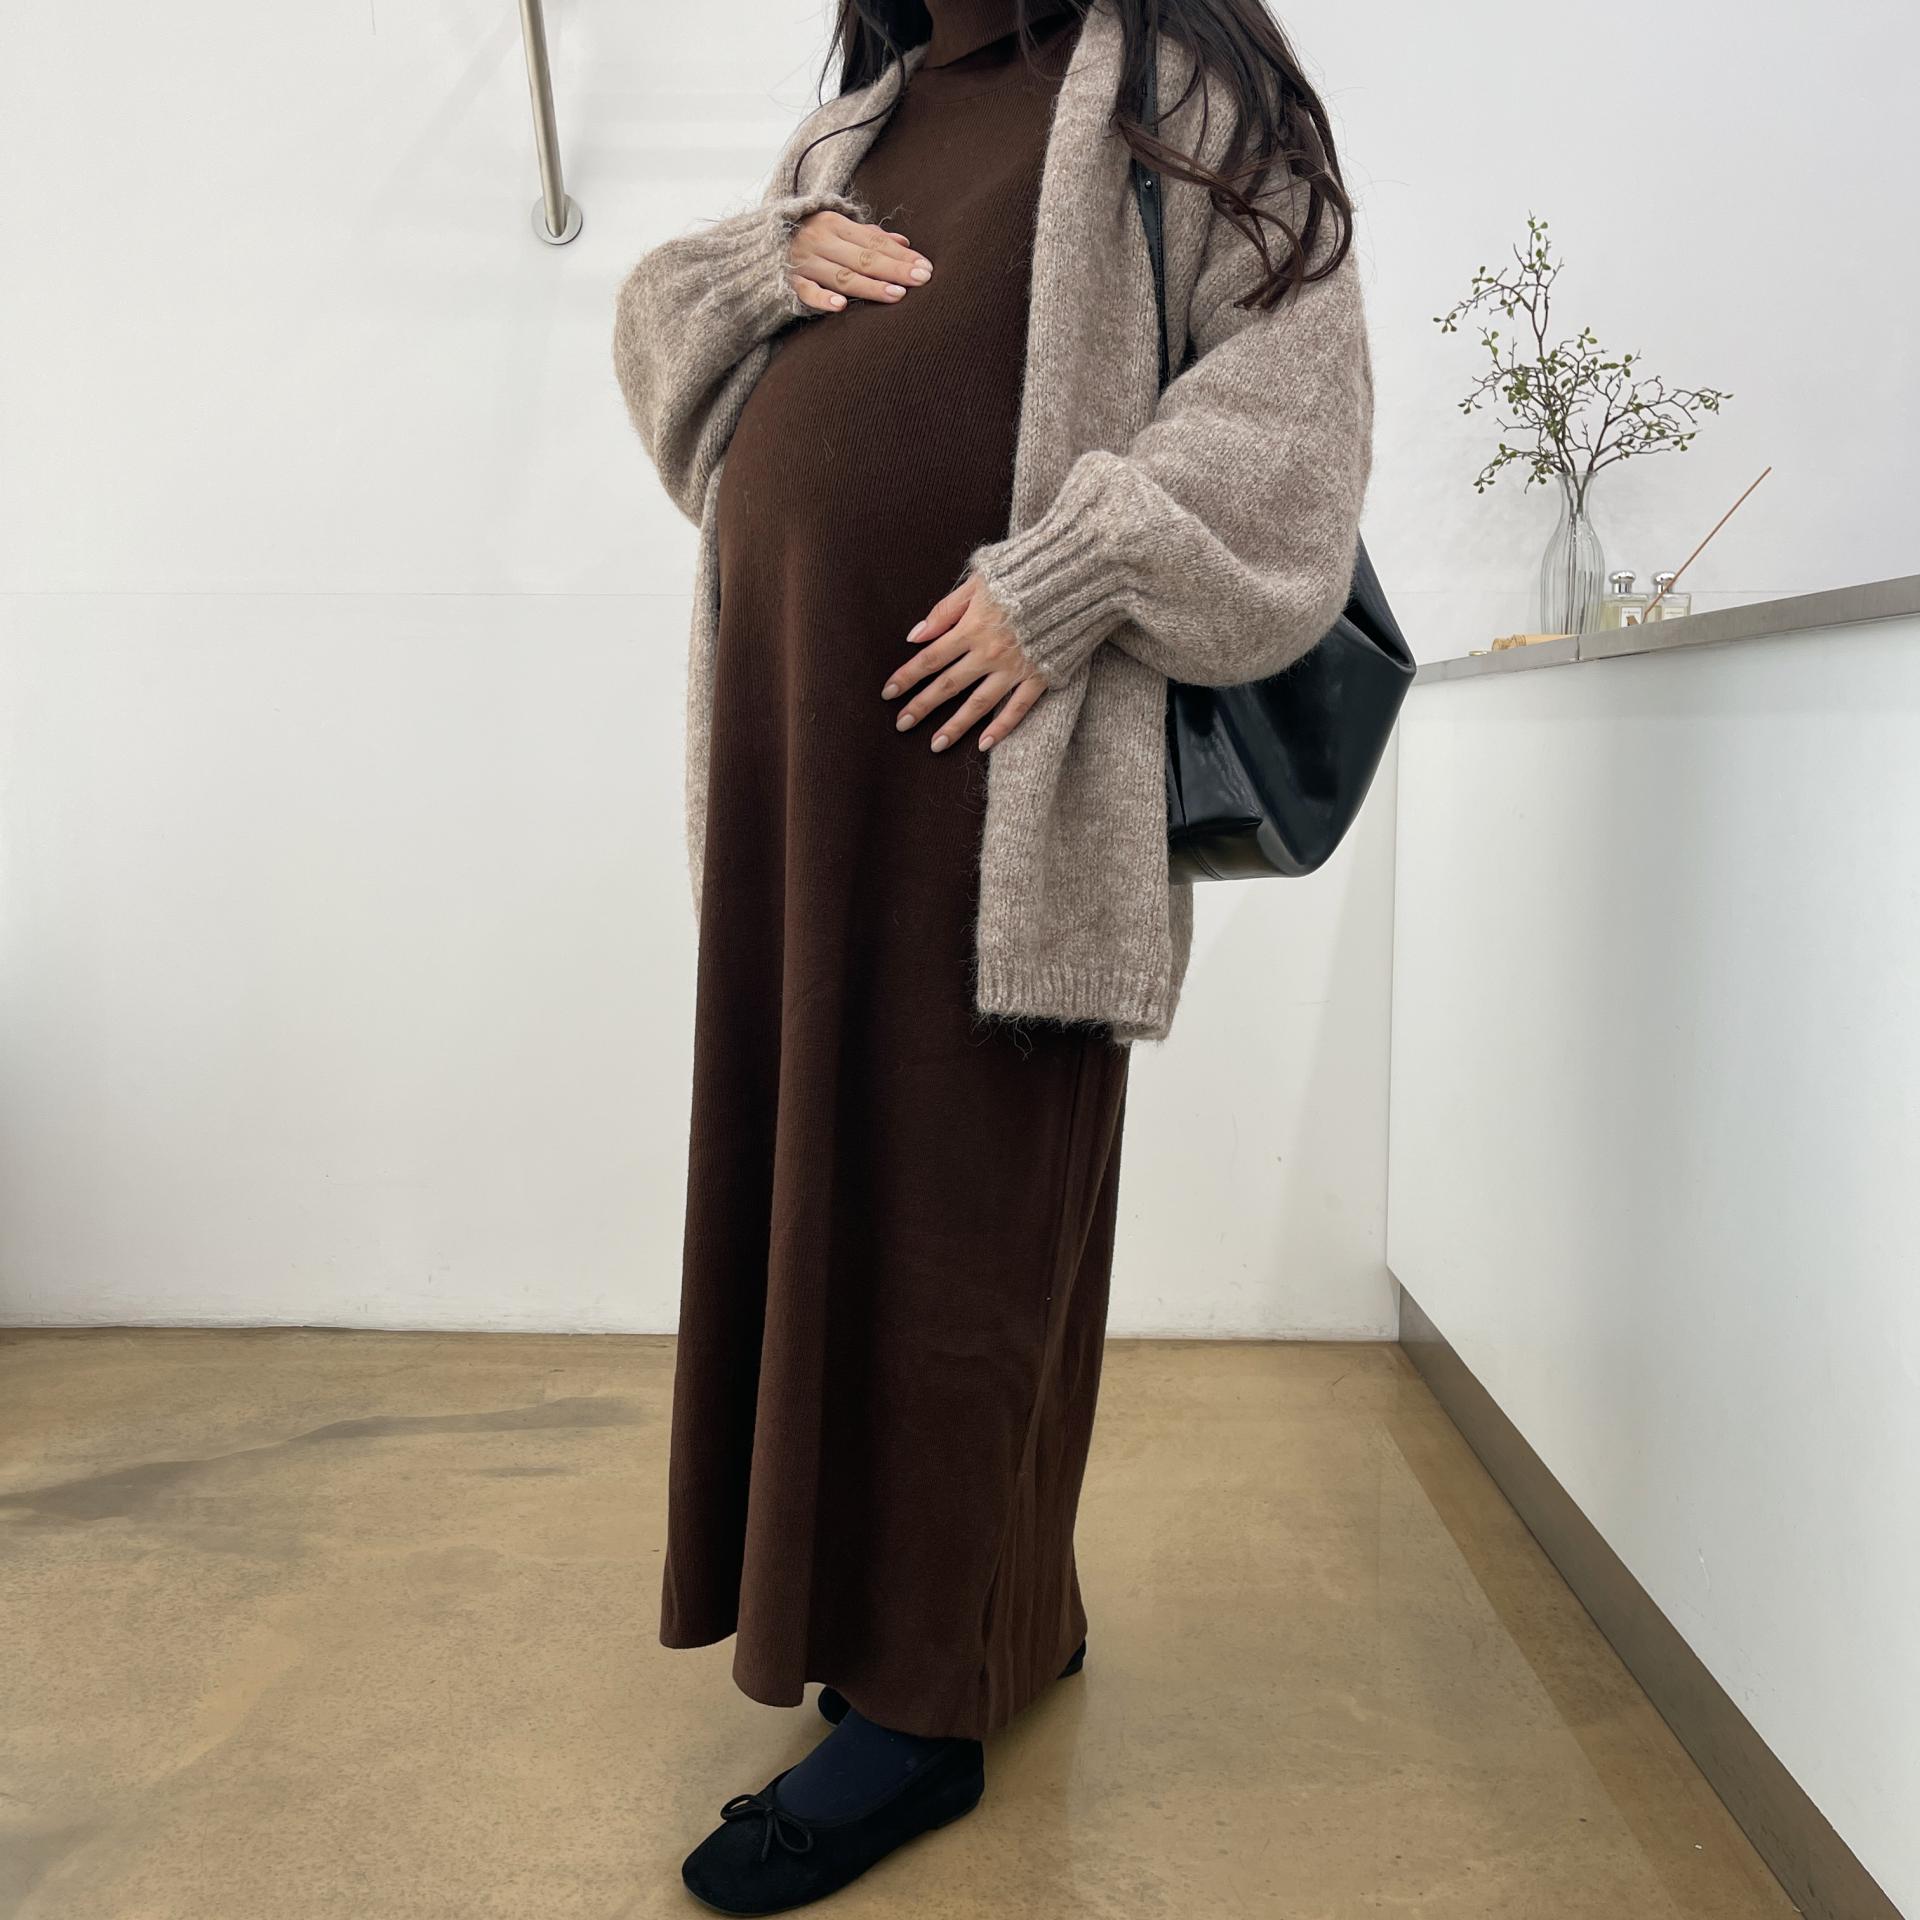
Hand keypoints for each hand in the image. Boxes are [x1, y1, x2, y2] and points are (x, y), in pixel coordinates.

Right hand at [787, 211, 932, 313]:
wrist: (752, 248)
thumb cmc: (802, 237)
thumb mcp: (833, 227)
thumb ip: (867, 235)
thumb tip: (903, 243)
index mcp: (833, 223)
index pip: (874, 241)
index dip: (900, 255)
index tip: (925, 266)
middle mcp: (820, 240)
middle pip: (864, 258)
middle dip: (895, 269)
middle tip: (922, 279)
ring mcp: (803, 262)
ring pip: (842, 276)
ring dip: (870, 286)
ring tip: (897, 295)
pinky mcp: (787, 283)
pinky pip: (806, 293)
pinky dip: (822, 299)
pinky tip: (841, 307)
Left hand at [883, 575, 1047, 752]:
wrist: (1074, 577)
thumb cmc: (1024, 573)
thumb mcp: (979, 581)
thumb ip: (946, 610)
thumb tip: (915, 635)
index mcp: (972, 628)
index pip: (930, 658)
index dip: (907, 676)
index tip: (888, 693)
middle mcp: (989, 653)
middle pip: (948, 685)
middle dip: (921, 706)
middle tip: (901, 724)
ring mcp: (1015, 668)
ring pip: (978, 704)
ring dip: (955, 726)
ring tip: (936, 745)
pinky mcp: (1040, 676)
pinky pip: (1018, 708)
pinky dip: (1001, 728)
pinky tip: (984, 744)